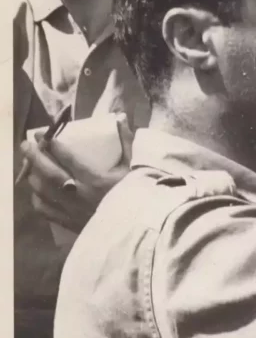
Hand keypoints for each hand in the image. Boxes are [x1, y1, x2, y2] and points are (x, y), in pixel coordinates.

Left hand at [20, 114, 133, 231]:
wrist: (135, 229)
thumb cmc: (137, 196)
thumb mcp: (134, 168)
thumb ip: (127, 143)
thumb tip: (121, 118)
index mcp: (94, 178)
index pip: (65, 156)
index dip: (50, 142)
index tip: (42, 133)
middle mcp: (78, 193)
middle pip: (47, 171)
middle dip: (33, 155)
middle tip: (26, 144)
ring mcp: (70, 209)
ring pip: (41, 190)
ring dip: (32, 175)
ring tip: (30, 164)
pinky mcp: (68, 222)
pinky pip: (44, 209)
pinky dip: (37, 197)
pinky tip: (37, 191)